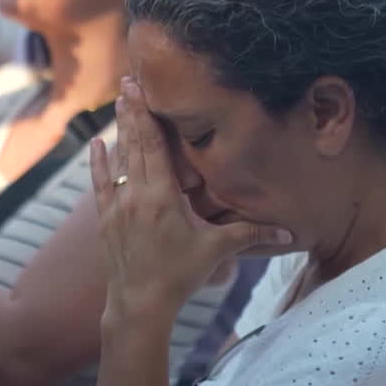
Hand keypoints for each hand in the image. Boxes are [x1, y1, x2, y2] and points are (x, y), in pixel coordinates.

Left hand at [91, 78, 290, 321]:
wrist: (140, 303)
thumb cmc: (179, 275)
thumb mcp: (216, 251)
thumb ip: (250, 234)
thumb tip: (288, 234)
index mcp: (162, 196)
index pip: (155, 146)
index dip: (148, 116)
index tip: (140, 89)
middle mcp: (136, 195)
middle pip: (135, 144)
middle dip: (132, 111)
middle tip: (128, 81)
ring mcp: (117, 206)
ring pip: (118, 159)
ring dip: (119, 130)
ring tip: (118, 102)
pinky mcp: (107, 219)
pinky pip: (100, 183)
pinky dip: (99, 162)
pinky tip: (96, 143)